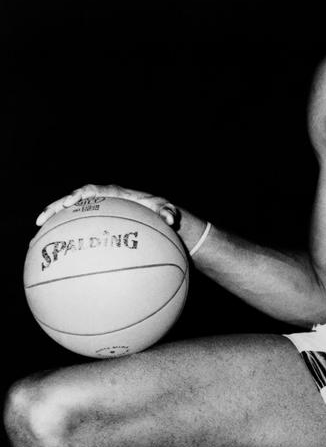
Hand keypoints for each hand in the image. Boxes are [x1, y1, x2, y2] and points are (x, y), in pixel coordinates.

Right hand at [35, 184, 178, 227]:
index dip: (79, 195)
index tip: (70, 203)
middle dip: (55, 207)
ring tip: (35, 237)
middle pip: (72, 200)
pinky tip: (53, 256)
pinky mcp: (94, 222)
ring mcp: (95, 210)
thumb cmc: (160, 211)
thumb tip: (171, 219)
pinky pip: (76, 228)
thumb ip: (168, 212)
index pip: (92, 190)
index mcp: (113, 193)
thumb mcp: (166, 210)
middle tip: (40, 220)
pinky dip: (63, 238)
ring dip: (52, 223)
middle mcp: (101, 199)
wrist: (156, 215)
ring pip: (69, 215)